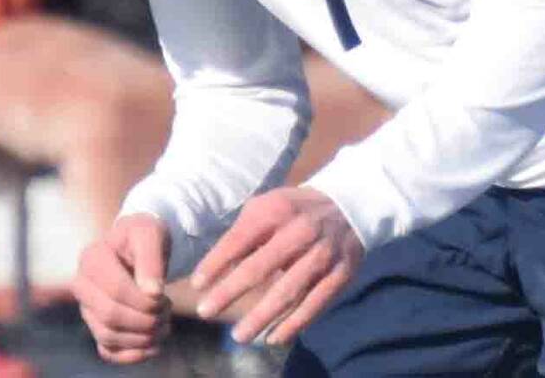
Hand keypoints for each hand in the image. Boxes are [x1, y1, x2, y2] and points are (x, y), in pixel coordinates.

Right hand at [76, 214, 172, 363]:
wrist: (139, 246)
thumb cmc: (144, 236)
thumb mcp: (151, 234)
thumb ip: (151, 259)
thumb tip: (152, 293)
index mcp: (91, 259)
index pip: (115, 291)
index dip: (144, 301)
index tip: (164, 297)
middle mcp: (81, 285)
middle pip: (110, 316)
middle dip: (145, 319)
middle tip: (168, 311)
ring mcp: (87, 308)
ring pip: (109, 336)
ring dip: (142, 337)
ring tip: (165, 324)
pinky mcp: (96, 326)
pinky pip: (108, 351)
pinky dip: (132, 355)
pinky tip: (154, 346)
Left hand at [190, 187, 363, 347]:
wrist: (348, 206)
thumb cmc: (294, 211)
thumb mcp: (266, 207)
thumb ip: (243, 234)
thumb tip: (214, 269)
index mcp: (276, 210)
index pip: (239, 240)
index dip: (215, 263)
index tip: (196, 285)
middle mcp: (300, 231)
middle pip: (260, 267)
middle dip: (230, 292)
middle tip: (205, 313)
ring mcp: (322, 254)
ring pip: (287, 291)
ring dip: (261, 316)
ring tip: (239, 336)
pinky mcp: (340, 274)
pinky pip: (314, 304)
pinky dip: (294, 324)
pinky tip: (274, 338)